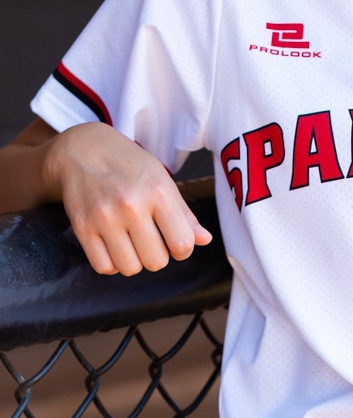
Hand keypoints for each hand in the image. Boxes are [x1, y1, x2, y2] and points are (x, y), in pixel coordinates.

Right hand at [43, 122, 212, 275]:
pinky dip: (112, 263)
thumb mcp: (162, 180)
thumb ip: (184, 213)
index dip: (183, 249)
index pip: (181, 243)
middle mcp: (131, 206)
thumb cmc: (129, 164)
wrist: (85, 148)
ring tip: (132, 241)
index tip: (175, 241)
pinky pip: (103, 266)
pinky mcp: (82, 228)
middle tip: (152, 239)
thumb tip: (205, 240)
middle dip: (158, 255)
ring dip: (135, 261)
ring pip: (130, 268)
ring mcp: (104, 218)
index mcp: (158, 192)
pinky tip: (114, 245)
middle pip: (156, 261)